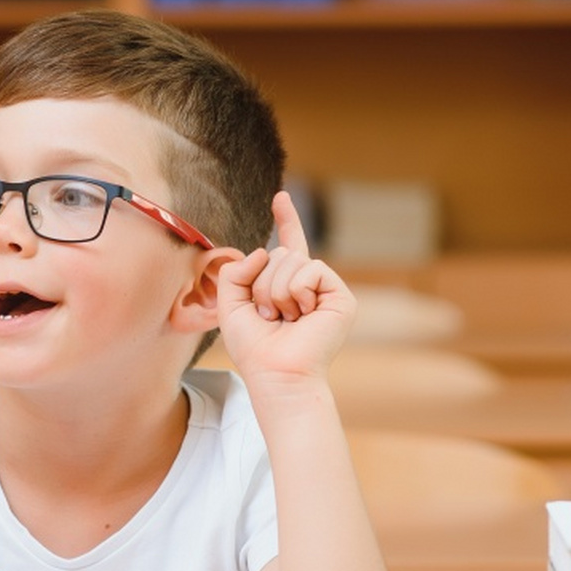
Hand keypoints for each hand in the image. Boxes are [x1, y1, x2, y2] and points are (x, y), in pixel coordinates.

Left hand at [216, 191, 354, 388]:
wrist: (276, 373)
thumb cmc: (254, 348)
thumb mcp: (230, 305)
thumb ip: (235, 271)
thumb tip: (264, 250)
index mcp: (286, 285)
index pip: (287, 245)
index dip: (286, 219)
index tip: (280, 197)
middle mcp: (308, 284)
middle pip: (280, 252)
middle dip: (262, 283)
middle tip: (269, 316)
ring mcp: (326, 289)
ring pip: (292, 259)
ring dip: (276, 291)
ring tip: (284, 319)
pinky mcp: (340, 297)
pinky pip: (310, 269)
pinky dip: (296, 292)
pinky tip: (302, 315)